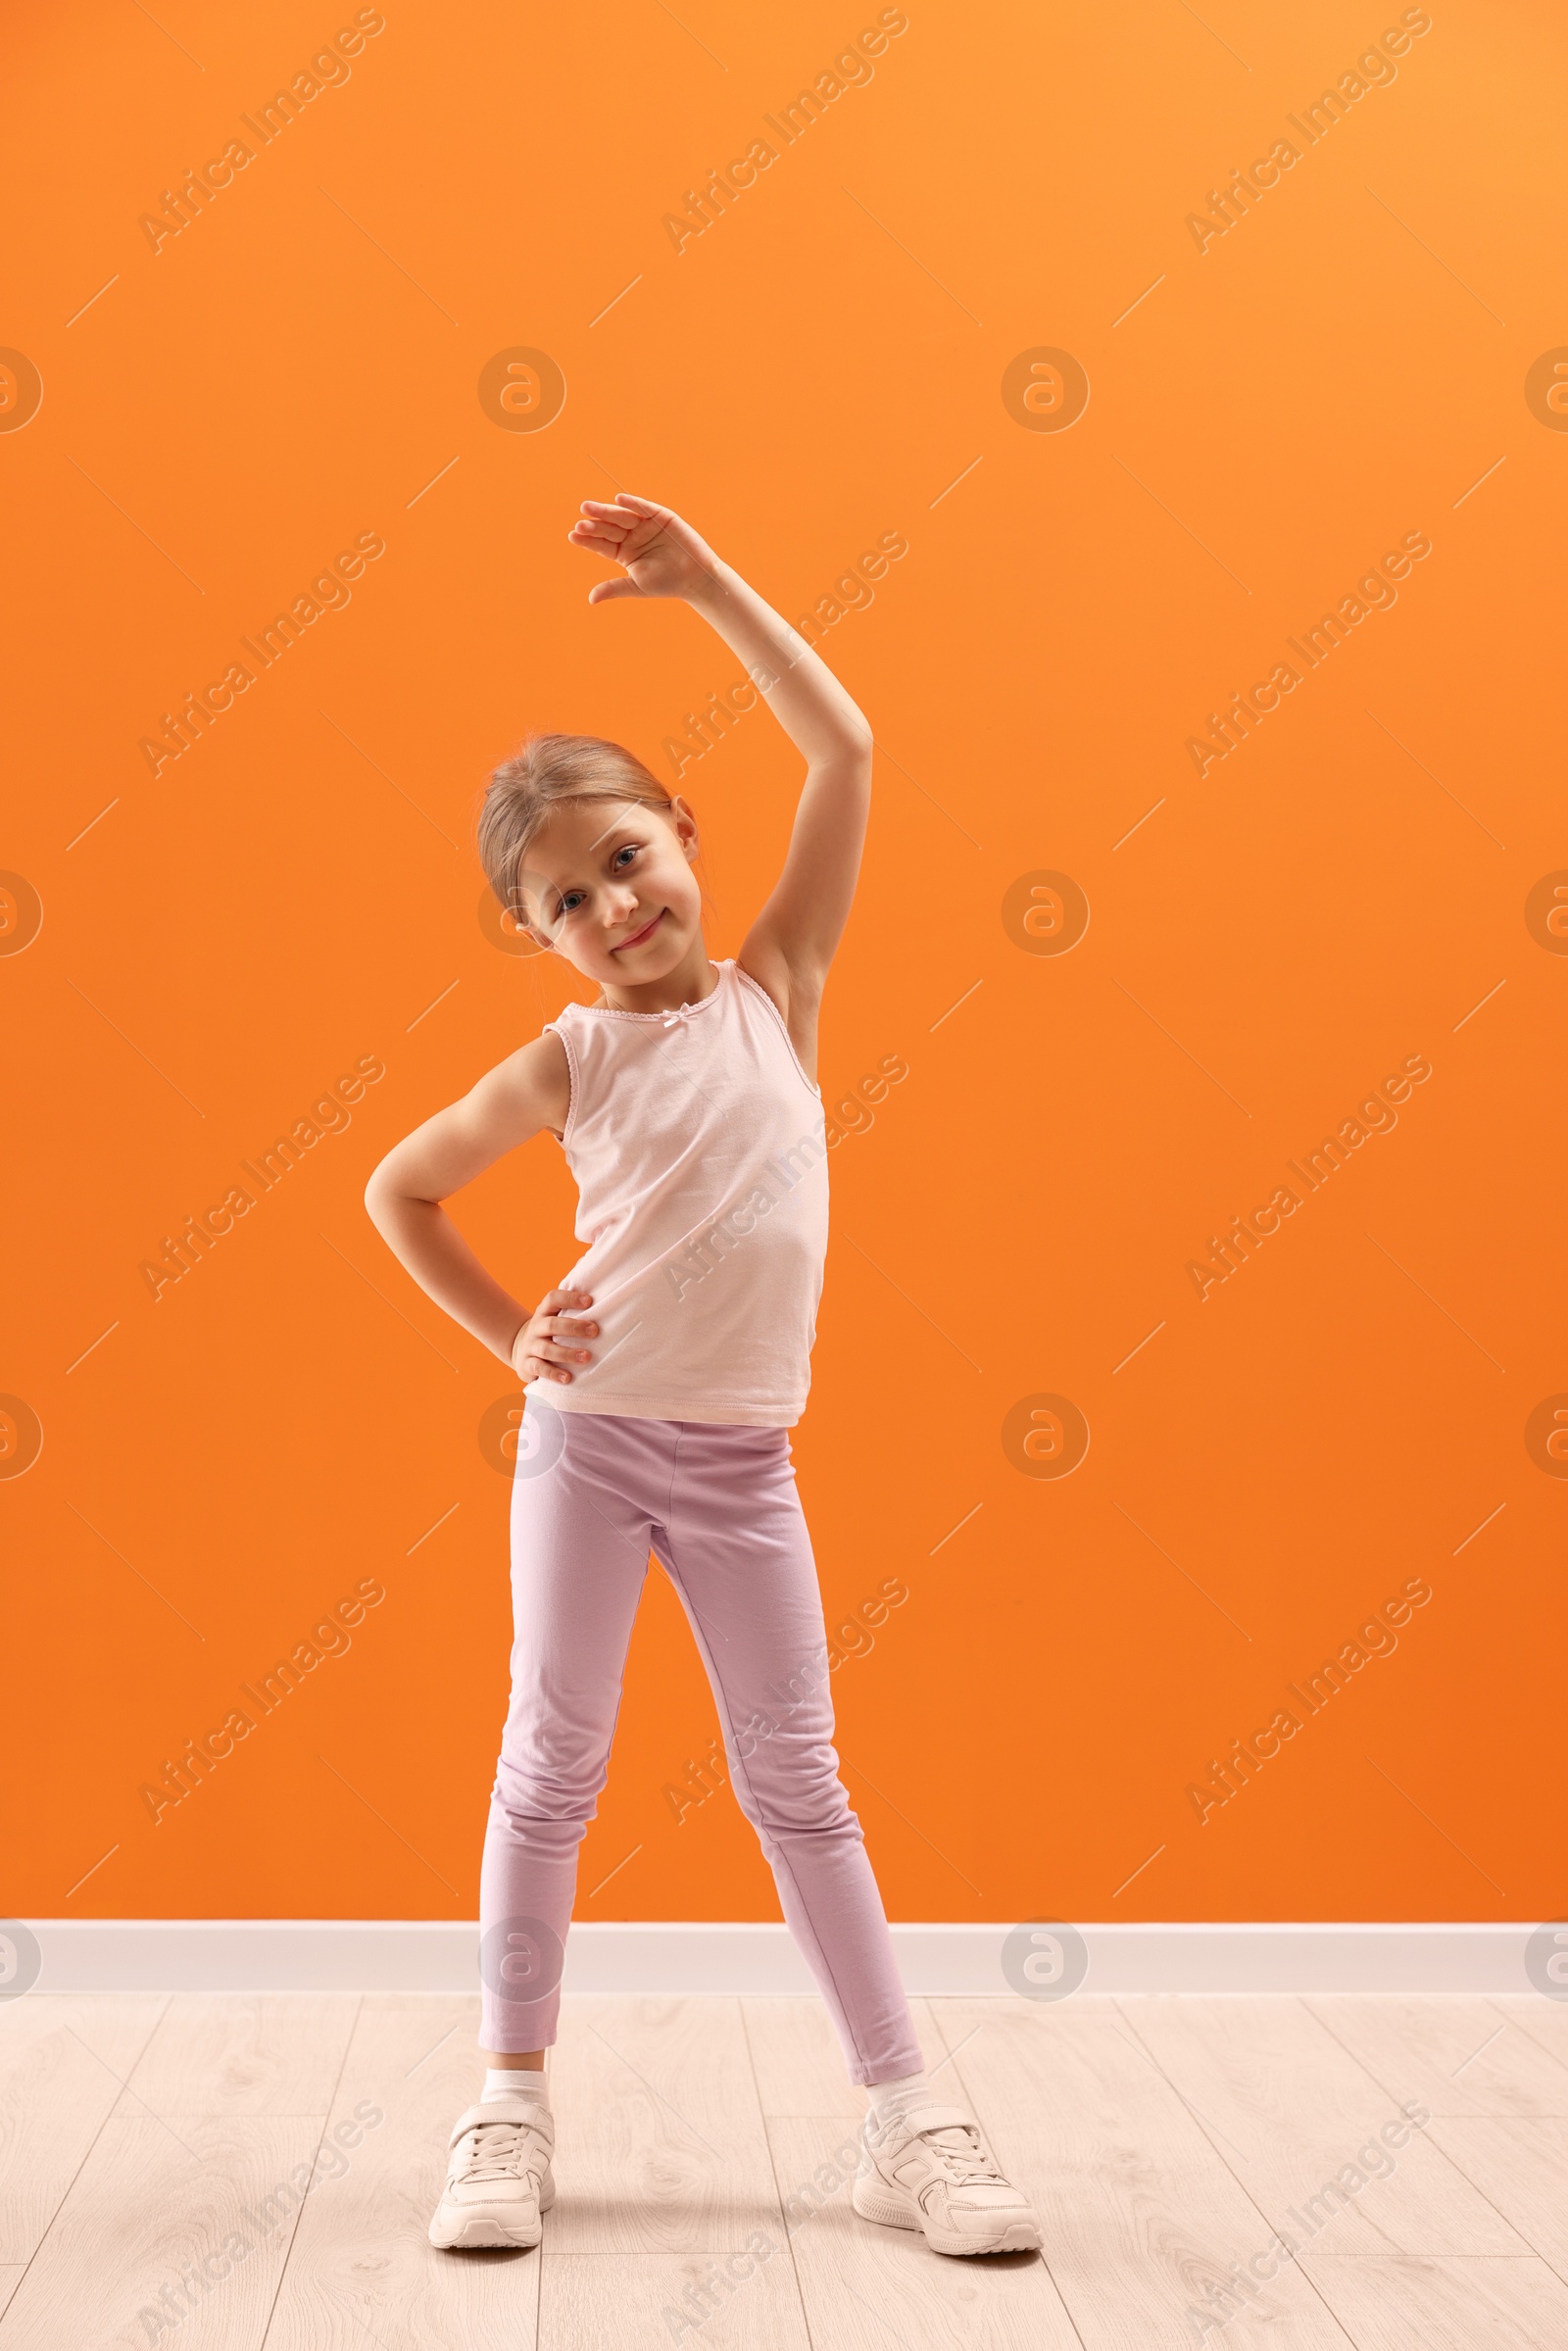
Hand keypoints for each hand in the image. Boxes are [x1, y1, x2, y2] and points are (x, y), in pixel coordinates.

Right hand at [512, 1288, 597, 1384]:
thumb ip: (573, 1311)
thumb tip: (605, 1303)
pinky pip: (538, 1368)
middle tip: (594, 1331)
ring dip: (567, 1353)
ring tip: (586, 1357)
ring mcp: (530, 1346)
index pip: (553, 1299)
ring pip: (546, 1349)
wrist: (520, 1347)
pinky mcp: (527, 1364)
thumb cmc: (550, 1331)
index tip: (589, 1301)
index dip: (569, 1298)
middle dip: (574, 1327)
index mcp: (544, 1312)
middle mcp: (536, 1327)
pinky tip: (567, 1378)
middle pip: (551, 1324)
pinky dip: (553, 1373)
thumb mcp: (555, 1317)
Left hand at [568, 494, 720, 605]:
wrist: (696, 578)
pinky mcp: (660, 516)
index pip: (602, 544)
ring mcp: (645, 524)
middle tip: (580, 521)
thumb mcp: (637, 585)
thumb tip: (590, 599)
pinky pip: (644, 508)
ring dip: (606, 511)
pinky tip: (619, 500)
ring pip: (622, 516)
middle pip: (609, 527)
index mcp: (623, 552)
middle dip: (595, 523)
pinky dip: (633, 503)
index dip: (588, 540)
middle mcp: (631, 536)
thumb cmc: (667, 583)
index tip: (573, 535)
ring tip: (588, 508)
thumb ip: (614, 588)